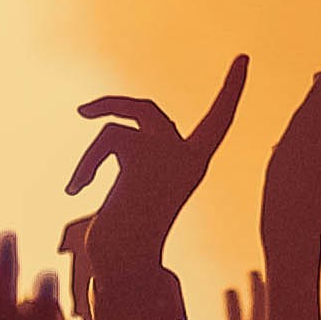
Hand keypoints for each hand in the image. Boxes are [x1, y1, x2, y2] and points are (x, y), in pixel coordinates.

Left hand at [64, 54, 252, 277]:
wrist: (125, 261)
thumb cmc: (128, 235)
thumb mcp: (136, 187)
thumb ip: (139, 154)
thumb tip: (110, 126)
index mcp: (193, 165)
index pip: (219, 120)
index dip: (231, 90)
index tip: (244, 58)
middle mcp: (188, 156)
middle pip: (148, 110)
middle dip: (114, 105)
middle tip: (83, 112)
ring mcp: (168, 153)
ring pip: (117, 127)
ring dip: (91, 155)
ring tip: (78, 186)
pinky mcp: (144, 153)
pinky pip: (105, 138)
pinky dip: (87, 163)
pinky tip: (77, 190)